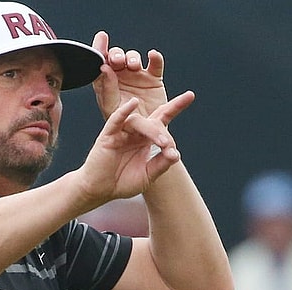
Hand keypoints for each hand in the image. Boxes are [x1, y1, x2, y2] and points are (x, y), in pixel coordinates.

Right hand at [76, 90, 194, 204]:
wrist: (101, 191)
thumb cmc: (122, 182)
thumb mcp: (148, 175)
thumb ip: (161, 164)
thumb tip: (175, 154)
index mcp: (146, 139)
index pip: (162, 119)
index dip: (176, 107)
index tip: (190, 95)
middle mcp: (135, 132)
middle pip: (152, 120)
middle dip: (164, 126)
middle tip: (168, 144)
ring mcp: (121, 132)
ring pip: (138, 121)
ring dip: (151, 130)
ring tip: (161, 143)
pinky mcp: (108, 135)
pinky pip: (116, 119)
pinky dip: (124, 111)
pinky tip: (132, 104)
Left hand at [92, 31, 167, 118]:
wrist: (144, 136)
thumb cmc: (123, 125)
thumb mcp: (111, 108)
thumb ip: (107, 88)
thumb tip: (104, 68)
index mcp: (106, 82)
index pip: (100, 62)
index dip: (99, 48)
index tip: (101, 38)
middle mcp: (121, 76)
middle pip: (116, 57)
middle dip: (116, 54)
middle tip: (117, 60)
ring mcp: (137, 76)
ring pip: (133, 58)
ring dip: (132, 58)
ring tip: (133, 65)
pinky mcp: (153, 79)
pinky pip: (155, 65)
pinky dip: (155, 58)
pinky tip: (152, 55)